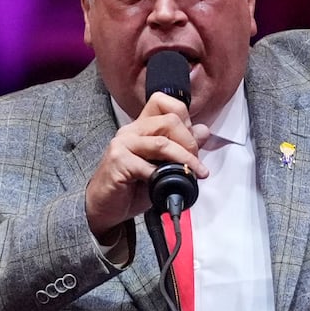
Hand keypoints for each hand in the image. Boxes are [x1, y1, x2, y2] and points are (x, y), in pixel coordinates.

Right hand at [85, 93, 209, 238]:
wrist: (105, 207)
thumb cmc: (132, 188)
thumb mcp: (163, 166)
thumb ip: (181, 147)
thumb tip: (203, 131)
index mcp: (143, 127)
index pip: (165, 103)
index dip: (186, 119)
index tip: (193, 142)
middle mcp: (132, 130)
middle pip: (170, 120)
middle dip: (190, 143)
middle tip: (195, 163)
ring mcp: (123, 143)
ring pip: (162, 142)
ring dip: (183, 159)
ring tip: (192, 173)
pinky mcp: (118, 160)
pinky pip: (147, 165)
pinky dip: (162, 176)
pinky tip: (165, 184)